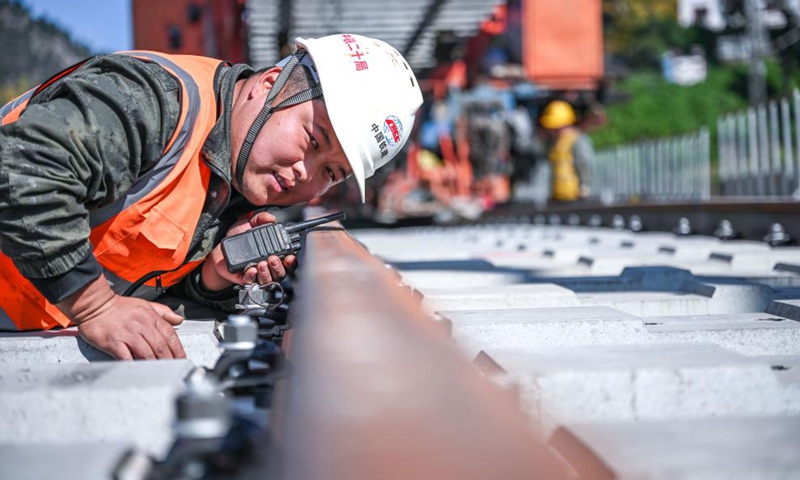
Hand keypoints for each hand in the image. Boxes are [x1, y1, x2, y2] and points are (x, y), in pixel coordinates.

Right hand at [59, 275, 186, 360]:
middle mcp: (141, 325)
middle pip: (160, 346)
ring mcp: (127, 334)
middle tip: (173, 369)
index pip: (170, 335)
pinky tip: (139, 371)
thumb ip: (164, 313)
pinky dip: (134, 365)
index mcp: (151, 317)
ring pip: (146, 353)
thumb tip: (179, 320)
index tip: (182, 359)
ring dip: (154, 364)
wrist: (95, 305)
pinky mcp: (113, 342)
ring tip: (160, 373)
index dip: (178, 349)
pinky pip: (126, 357)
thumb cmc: (120, 307)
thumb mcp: (146, 305)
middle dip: (169, 360)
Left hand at [200, 211, 297, 290]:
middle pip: (280, 273)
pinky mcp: (245, 279)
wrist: (220, 249)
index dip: (291, 262)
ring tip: (261, 264)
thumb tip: (271, 218)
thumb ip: (260, 218)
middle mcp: (267, 267)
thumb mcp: (248, 224)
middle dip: (279, 267)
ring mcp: (257, 274)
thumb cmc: (236, 238)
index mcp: (272, 254)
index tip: (290, 257)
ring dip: (267, 273)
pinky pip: (251, 282)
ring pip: (268, 280)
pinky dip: (252, 277)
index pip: (287, 262)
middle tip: (272, 259)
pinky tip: (251, 269)